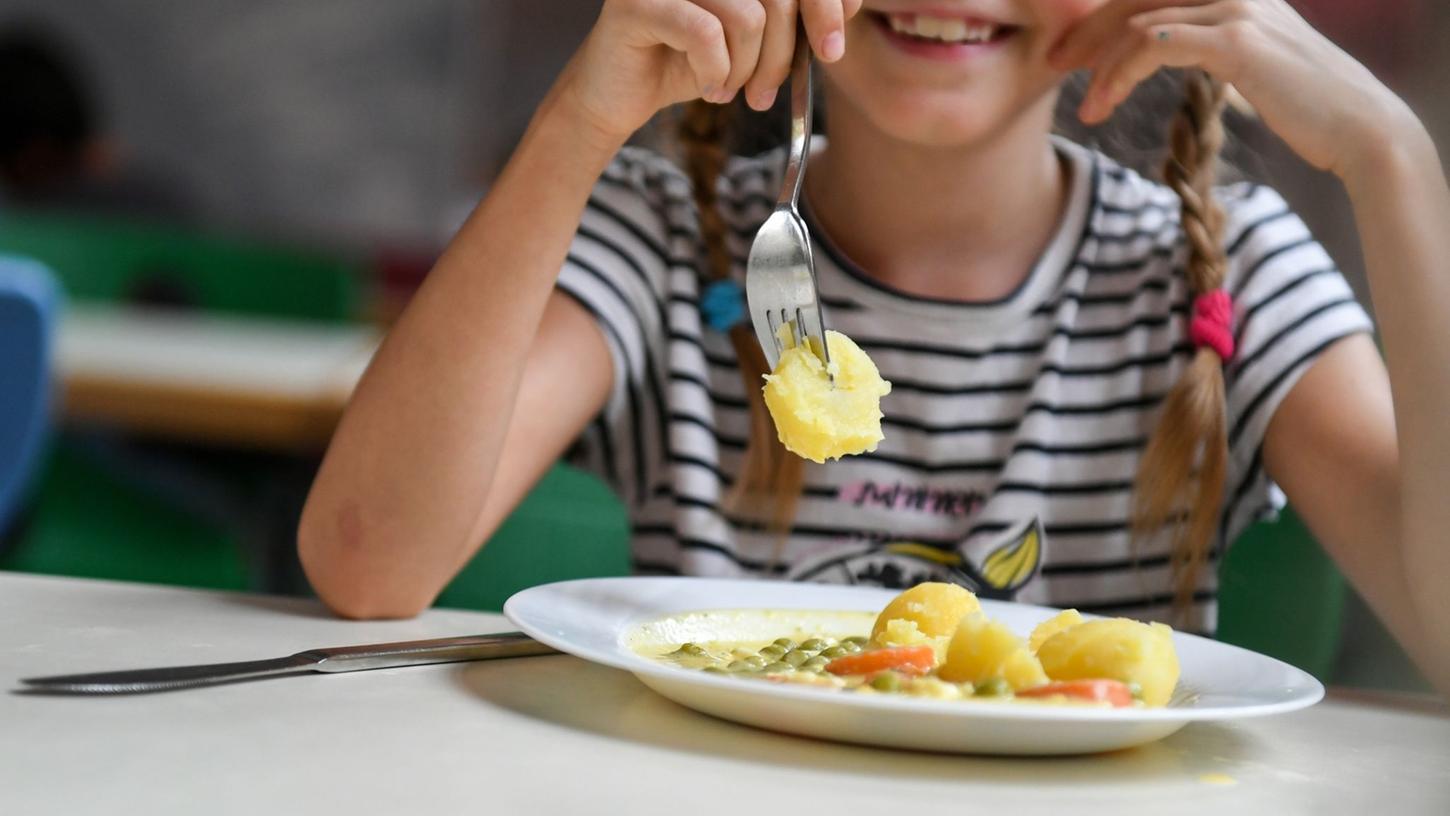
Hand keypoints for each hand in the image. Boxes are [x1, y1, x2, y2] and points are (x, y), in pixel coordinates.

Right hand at [556, 0, 861, 146]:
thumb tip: (848, 3)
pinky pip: (707, 35)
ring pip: (748, 17)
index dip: (825, 5)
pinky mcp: (638, 2)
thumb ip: (795, 19)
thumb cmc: (689, 64)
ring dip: (747, 69)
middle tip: (765, 94)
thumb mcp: (753, 43)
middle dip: (784, 54)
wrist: (620, 98)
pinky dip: (715, 72)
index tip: (831, 49)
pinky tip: (706, 87)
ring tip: (727, 89)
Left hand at [1049, 0, 1418, 180]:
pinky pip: (1156, 45)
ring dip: (1100, 68)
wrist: (1357, 127)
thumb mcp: (1247, 61)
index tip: (1069, 49)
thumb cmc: (1303, 104)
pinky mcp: (1237, 40)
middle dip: (1085, 32)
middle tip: (1052, 65)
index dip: (1101, 14)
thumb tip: (1160, 50)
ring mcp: (1237, 6)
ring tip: (1085, 109)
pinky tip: (1105, 102)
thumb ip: (1206, 44)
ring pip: (1139, 23)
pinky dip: (1120, 74)